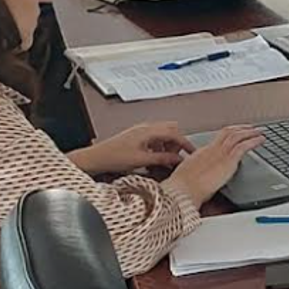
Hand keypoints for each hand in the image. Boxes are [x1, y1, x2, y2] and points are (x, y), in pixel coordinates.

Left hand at [71, 122, 190, 174]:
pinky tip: (153, 160)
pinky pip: (153, 140)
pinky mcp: (136, 138)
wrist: (96, 158)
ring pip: (162, 135)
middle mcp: (145, 128)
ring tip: (163, 161)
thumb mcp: (141, 160)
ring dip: (166, 147)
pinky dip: (158, 148)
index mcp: (148, 130)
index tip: (192, 152)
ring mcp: (140, 132)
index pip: (174, 133)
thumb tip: (177, 159)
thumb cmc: (113, 157)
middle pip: (170, 131)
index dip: (186, 143)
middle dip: (176, 144)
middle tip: (176, 157)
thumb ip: (162, 159)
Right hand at [169, 125, 264, 206]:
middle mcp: (212, 149)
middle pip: (228, 132)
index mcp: (202, 153)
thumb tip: (199, 178)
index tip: (236, 133)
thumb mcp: (188, 176)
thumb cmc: (183, 188)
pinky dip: (253, 141)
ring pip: (237, 135)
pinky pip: (243, 146)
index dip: (229, 134)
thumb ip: (197, 173)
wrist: (182, 190)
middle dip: (240, 128)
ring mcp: (220, 154)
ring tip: (259, 131)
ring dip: (250, 132)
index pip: (218, 139)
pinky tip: (260, 140)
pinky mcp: (228, 161)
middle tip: (250, 127)